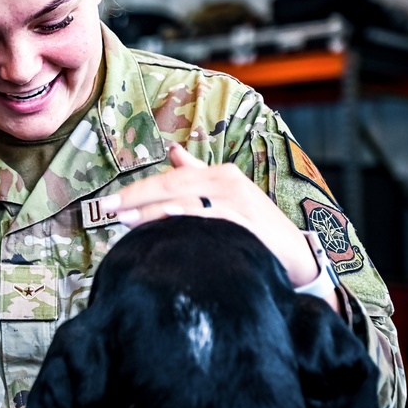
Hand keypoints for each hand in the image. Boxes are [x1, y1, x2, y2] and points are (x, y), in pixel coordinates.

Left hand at [103, 143, 319, 287]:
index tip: (109, 203)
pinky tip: (170, 223)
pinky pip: (213, 222)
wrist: (299, 255)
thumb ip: (197, 172)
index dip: (138, 190)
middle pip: (174, 187)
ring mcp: (240, 205)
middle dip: (137, 199)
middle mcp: (228, 183)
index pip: (170, 178)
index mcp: (219, 174)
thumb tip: (173, 152)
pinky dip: (190, 221)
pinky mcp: (249, 227)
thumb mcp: (226, 193)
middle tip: (108, 211)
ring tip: (127, 221)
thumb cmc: (255, 224)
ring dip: (154, 213)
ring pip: (188, 204)